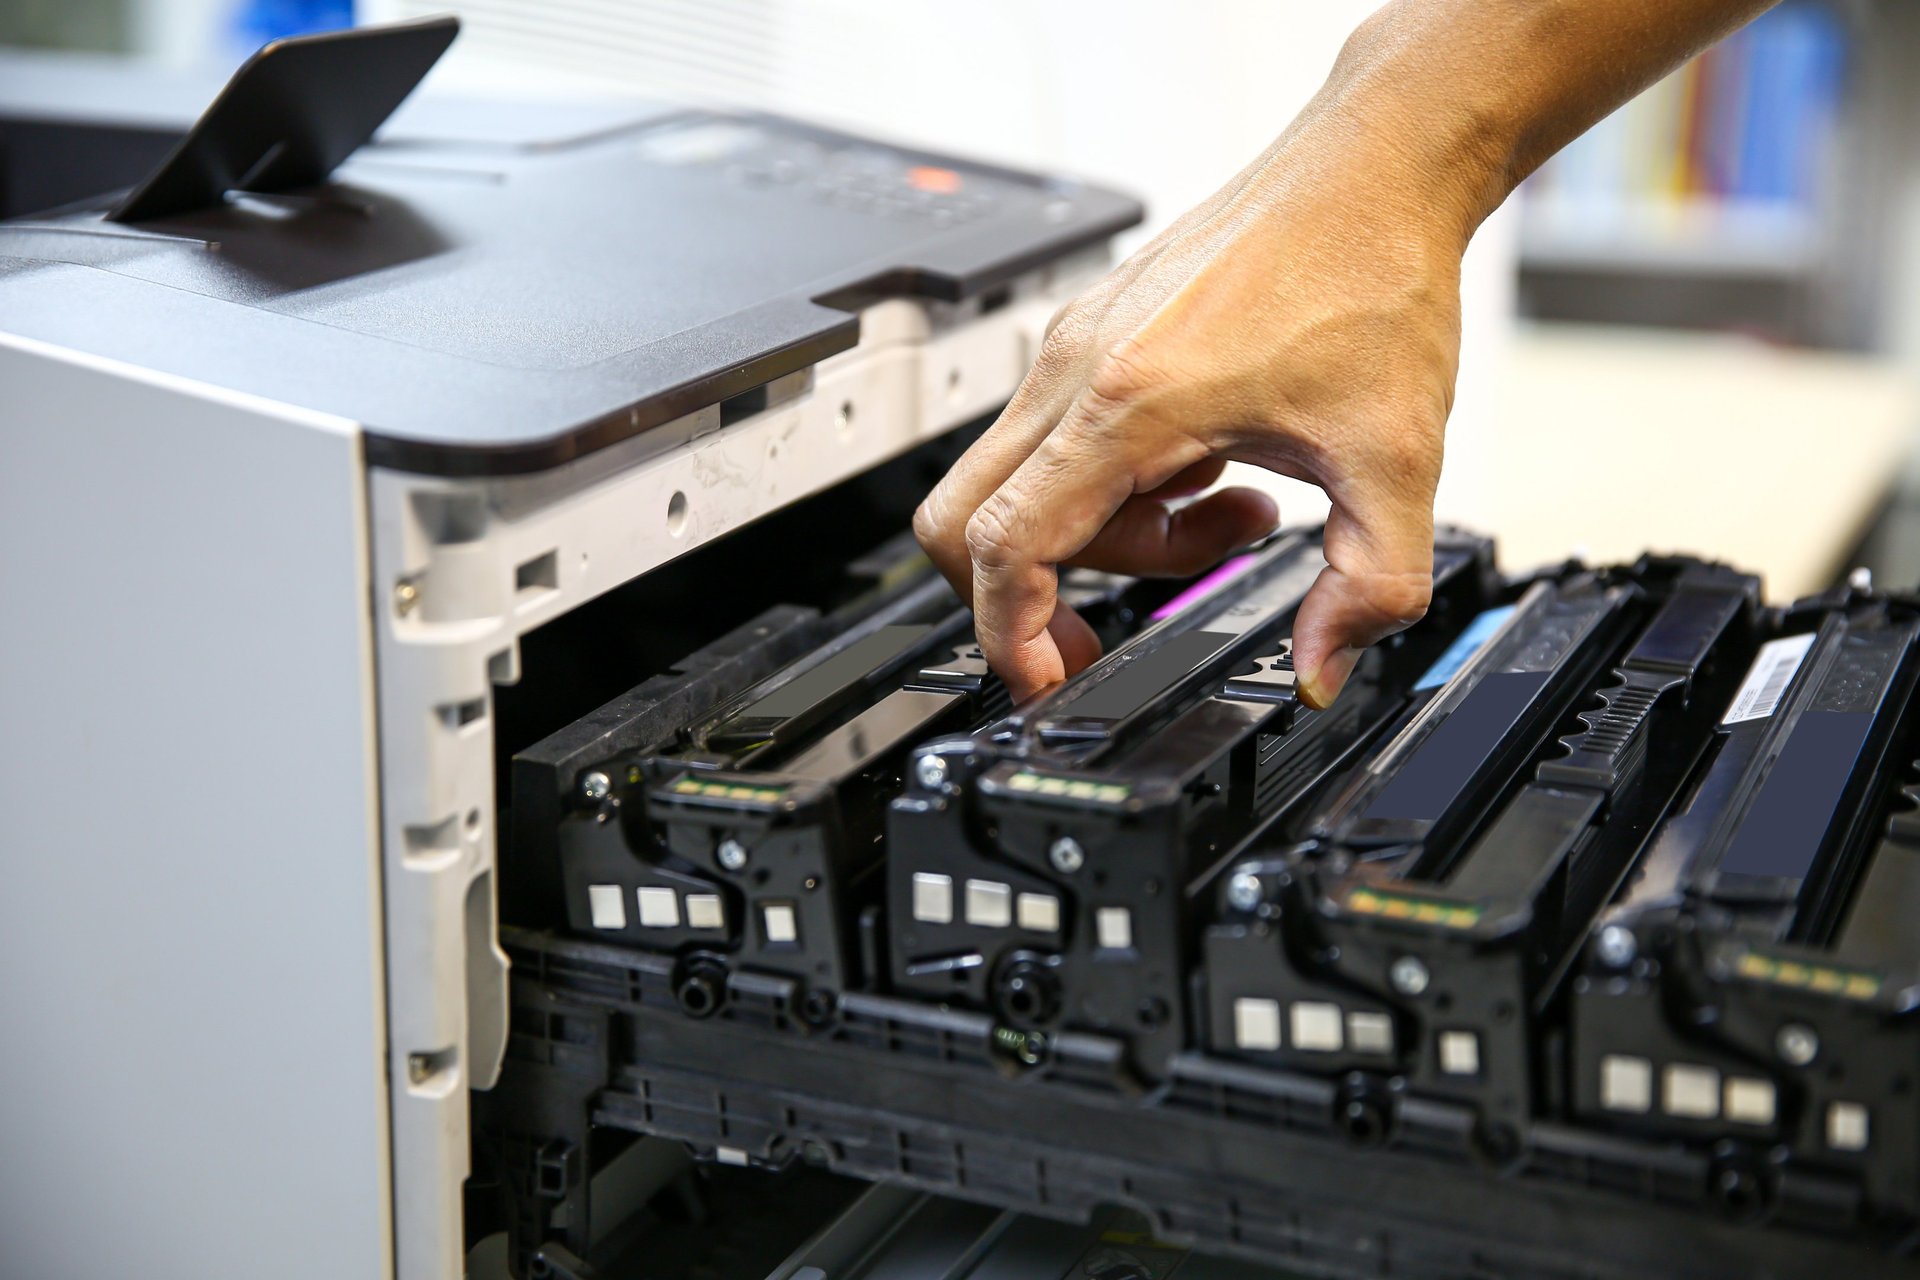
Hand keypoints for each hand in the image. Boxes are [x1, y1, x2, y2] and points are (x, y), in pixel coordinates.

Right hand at [913, 73, 1472, 708]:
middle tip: (1108, 632)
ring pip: (1020, 484)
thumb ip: (1372, 587)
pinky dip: (1117, 486)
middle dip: (1029, 599)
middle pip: (965, 521)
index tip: (1049, 680)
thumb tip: (1324, 666)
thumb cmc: (1372, 273)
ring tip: (1231, 515)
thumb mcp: (1396, 461)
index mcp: (1128, 402)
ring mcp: (1076, 346)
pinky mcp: (1094, 336)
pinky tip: (1211, 467)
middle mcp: (1078, 368)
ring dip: (1109, 536)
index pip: (1005, 544)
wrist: (1378, 165)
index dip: (1011, 634)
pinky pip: (1058, 440)